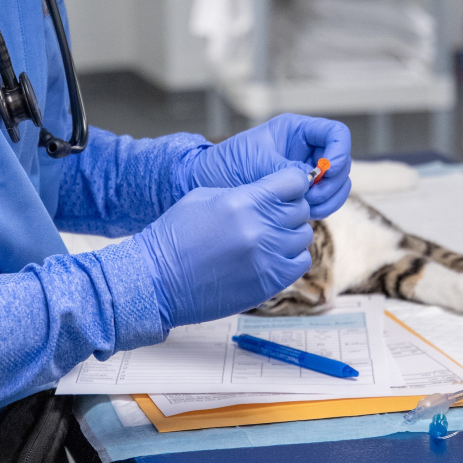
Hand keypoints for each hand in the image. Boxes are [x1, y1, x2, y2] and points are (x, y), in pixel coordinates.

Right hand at [134, 168, 312, 328]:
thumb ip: (243, 192)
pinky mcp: (269, 282)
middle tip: (272, 213)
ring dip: (290, 233)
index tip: (286, 186)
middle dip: (289, 207)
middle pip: (301, 208)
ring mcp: (268, 257)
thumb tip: (270, 191)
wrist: (159, 280)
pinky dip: (291, 257)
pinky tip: (272, 255)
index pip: (293, 181)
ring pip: (303, 236)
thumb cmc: (175, 236)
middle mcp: (260, 228)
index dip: (292, 180)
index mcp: (243, 201)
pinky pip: (299, 263)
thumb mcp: (204, 197)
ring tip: (268, 236)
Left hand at [190, 113, 350, 218]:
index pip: (336, 134)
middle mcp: (306, 150)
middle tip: (312, 196)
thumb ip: (288, 169)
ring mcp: (306, 173)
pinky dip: (321, 208)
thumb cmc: (226, 165)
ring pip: (337, 185)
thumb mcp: (258, 163)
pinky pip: (325, 201)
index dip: (340, 152)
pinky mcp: (302, 194)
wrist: (205, 185)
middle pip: (342, 163)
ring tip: (306, 208)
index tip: (327, 172)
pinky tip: (303, 214)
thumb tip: (314, 179)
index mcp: (296, 131)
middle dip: (333, 182)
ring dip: (328, 198)